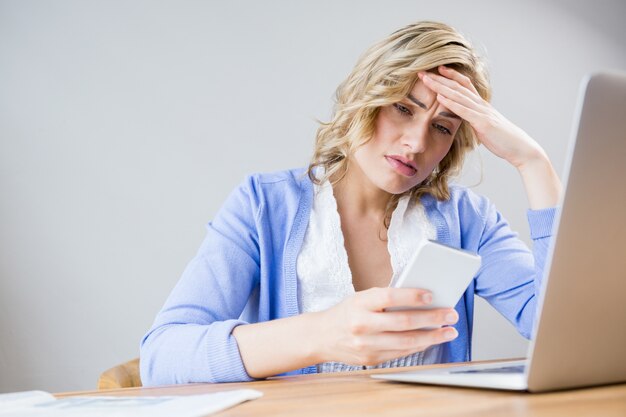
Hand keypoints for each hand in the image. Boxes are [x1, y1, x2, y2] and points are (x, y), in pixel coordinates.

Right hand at [314, 287, 458, 365]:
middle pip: (403, 322)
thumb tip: (419, 298)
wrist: (322, 336)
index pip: (389, 297)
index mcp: (359, 303)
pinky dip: (418, 346)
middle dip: (431, 319)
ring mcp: (366, 345)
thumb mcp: (361, 298)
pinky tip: (430, 340)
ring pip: (405, 342)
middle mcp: (362, 325)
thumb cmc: (346, 313)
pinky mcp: (371, 359)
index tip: (431, 295)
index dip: (412, 296)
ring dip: (431, 337)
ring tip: (448, 331)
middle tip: (450, 314)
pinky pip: (400, 353)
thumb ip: (385, 298)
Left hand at [420, 66, 561, 207]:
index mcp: (481, 105)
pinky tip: (440, 97)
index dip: (451, 76)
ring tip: (427, 79)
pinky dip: (451, 103)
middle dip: (439, 78)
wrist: (520, 148)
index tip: (437, 69)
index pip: (464, 85)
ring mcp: (482, 112)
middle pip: (457, 87)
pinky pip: (464, 111)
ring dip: (441, 87)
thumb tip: (465, 119)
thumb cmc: (502, 140)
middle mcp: (481, 105)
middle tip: (422, 71)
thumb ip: (474, 120)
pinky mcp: (482, 123)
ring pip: (458, 95)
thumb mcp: (484, 126)